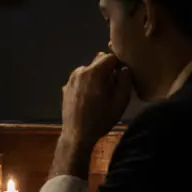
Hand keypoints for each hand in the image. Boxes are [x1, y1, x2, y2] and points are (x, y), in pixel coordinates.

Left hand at [52, 52, 132, 176]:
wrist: (77, 135)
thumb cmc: (101, 118)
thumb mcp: (121, 101)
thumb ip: (125, 80)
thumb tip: (124, 69)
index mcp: (95, 72)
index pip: (111, 56)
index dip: (120, 63)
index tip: (124, 73)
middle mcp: (80, 71)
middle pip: (98, 60)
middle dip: (108, 68)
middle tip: (114, 84)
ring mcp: (71, 79)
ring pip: (88, 70)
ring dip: (96, 76)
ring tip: (101, 93)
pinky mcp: (66, 87)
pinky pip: (80, 79)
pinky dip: (87, 83)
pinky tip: (89, 99)